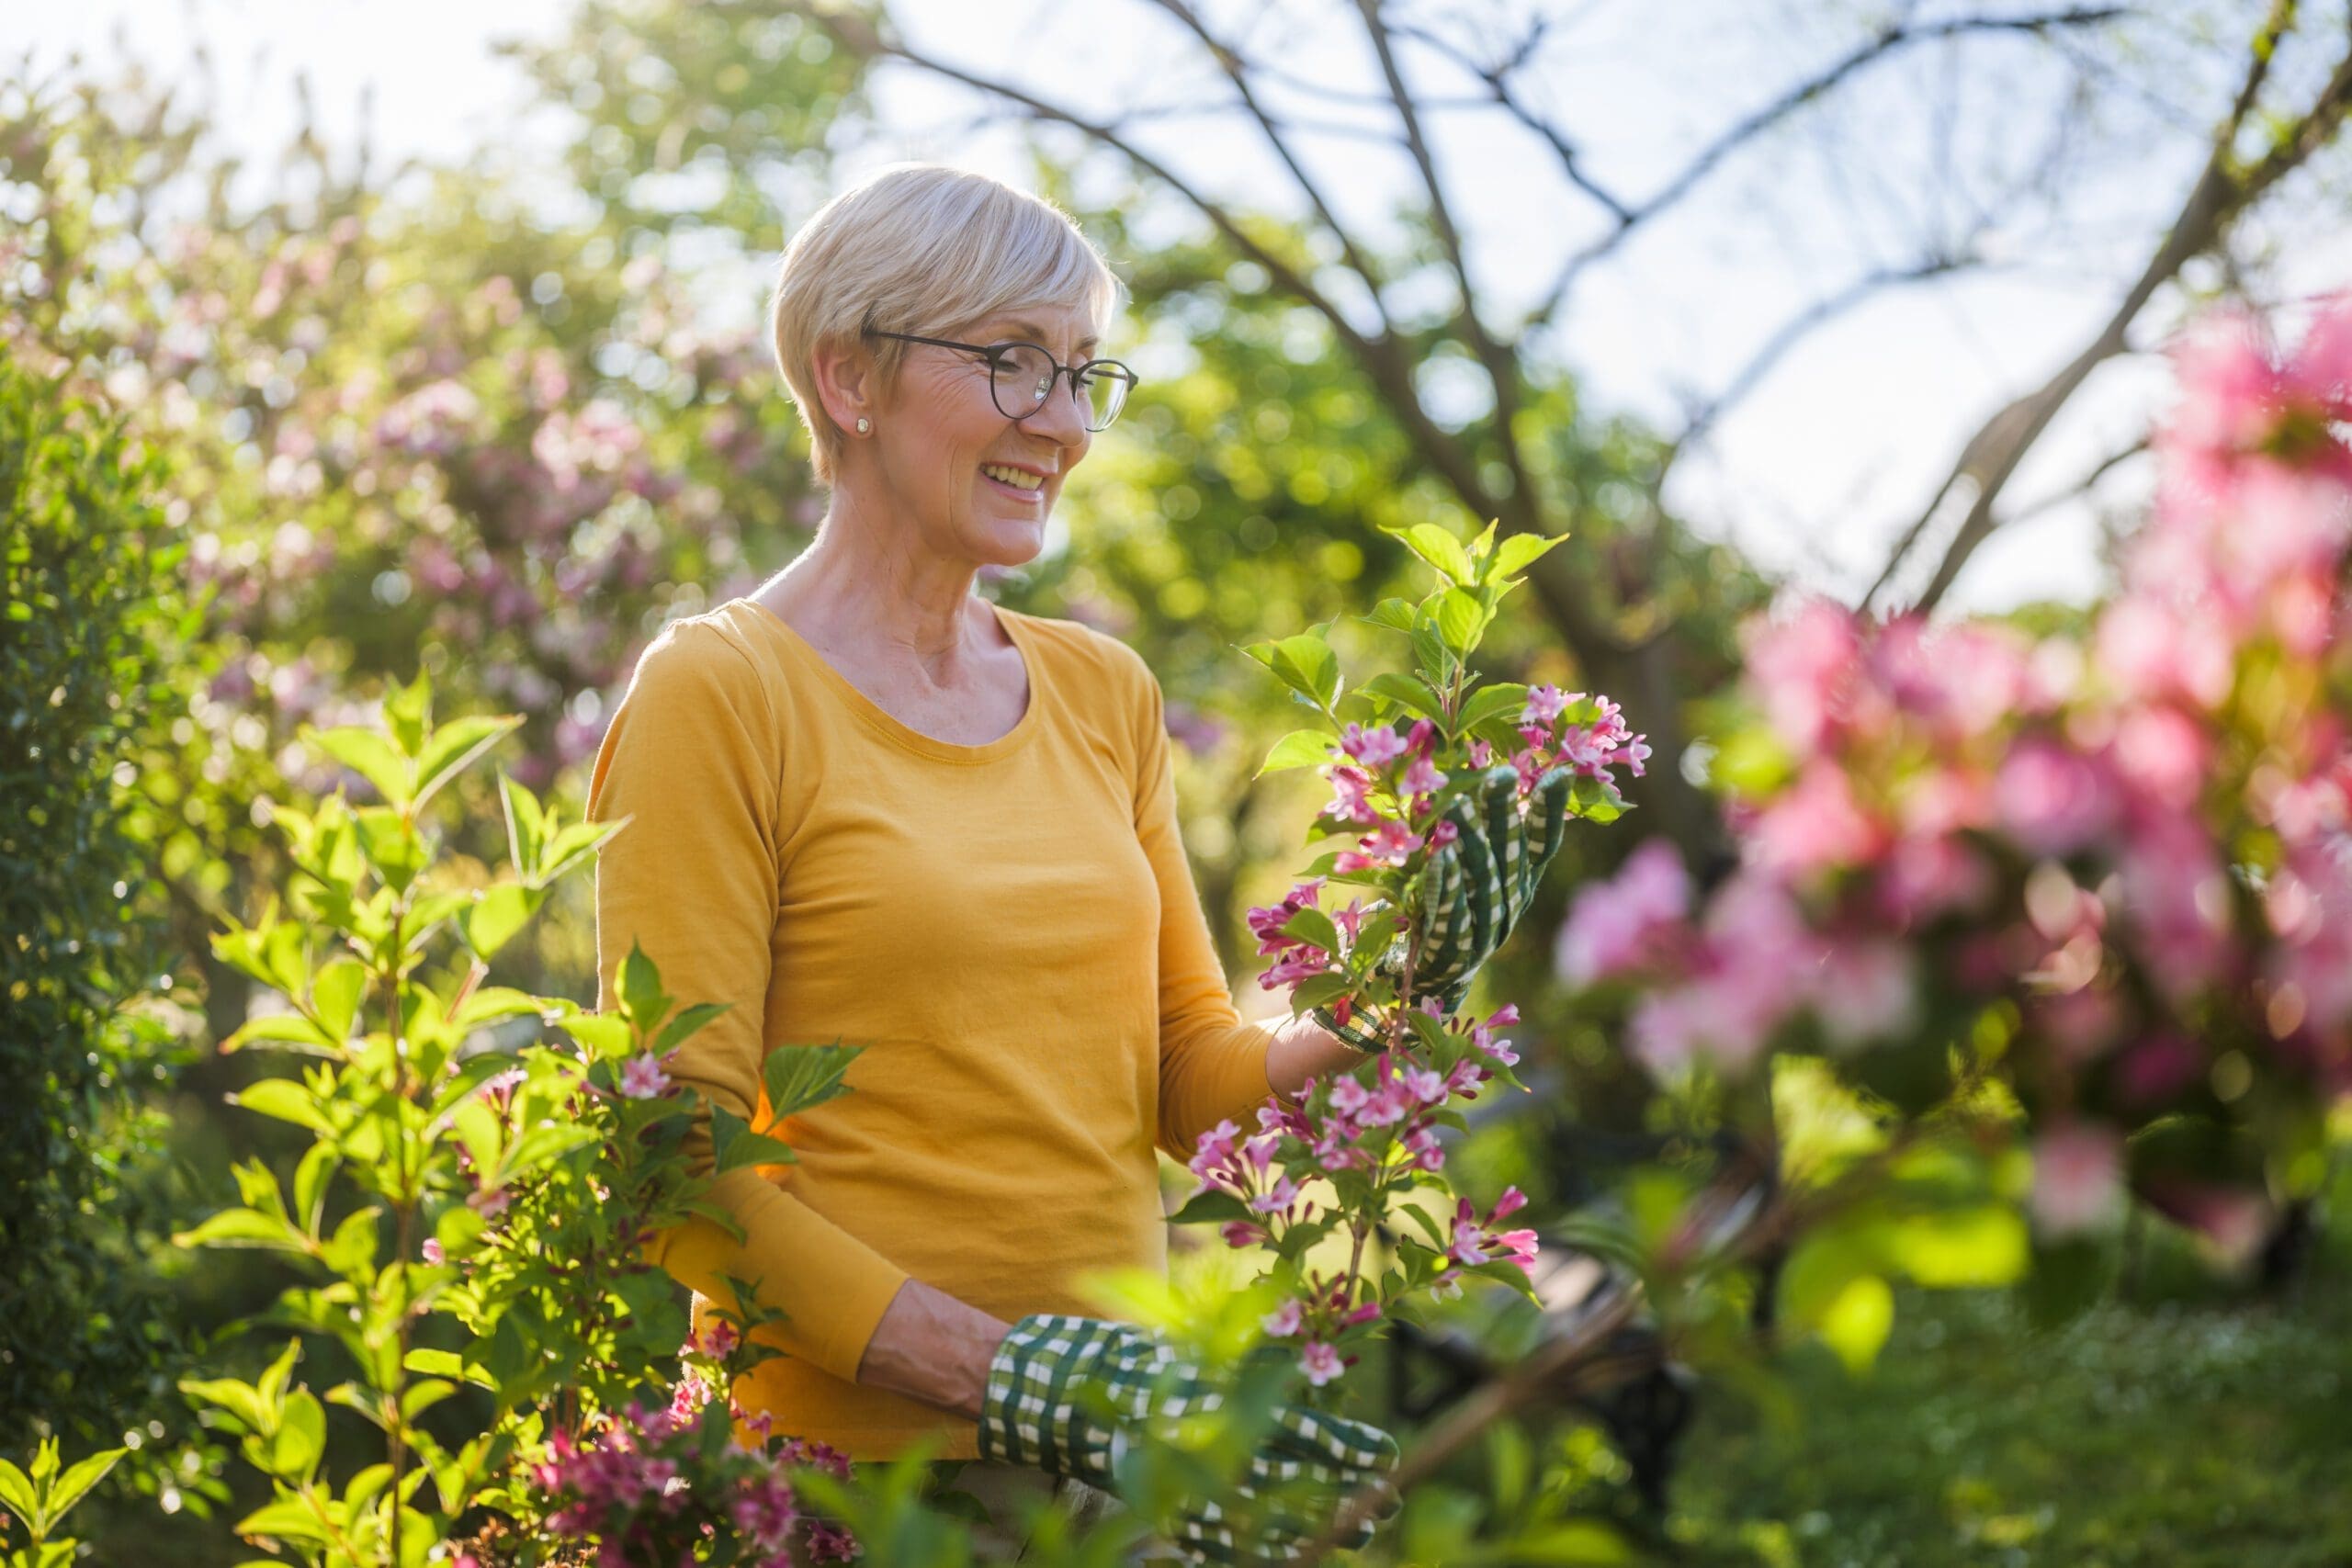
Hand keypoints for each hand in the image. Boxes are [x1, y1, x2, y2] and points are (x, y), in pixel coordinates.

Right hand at [977, 1313, 1398, 1563]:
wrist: (1061, 1395)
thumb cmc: (1133, 1363)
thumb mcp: (1194, 1354)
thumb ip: (1244, 1368)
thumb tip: (1302, 1371)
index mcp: (1223, 1404)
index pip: (1300, 1431)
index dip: (1346, 1447)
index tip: (1384, 1454)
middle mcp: (1212, 1449)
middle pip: (1295, 1482)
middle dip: (1344, 1494)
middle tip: (1386, 1503)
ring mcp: (1190, 1487)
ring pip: (1268, 1519)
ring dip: (1317, 1527)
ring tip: (1359, 1533)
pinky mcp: (1169, 1513)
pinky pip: (1224, 1541)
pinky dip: (1262, 1548)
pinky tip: (1290, 1552)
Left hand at [1312, 761, 1575, 1052]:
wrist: (1427, 981)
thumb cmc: (1451, 913)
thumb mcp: (1474, 875)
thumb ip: (1484, 839)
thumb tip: (1488, 778)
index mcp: (1520, 889)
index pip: (1541, 847)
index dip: (1551, 814)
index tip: (1560, 774)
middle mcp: (1509, 910)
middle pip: (1511, 858)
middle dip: (1506, 814)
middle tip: (1501, 774)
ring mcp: (1485, 935)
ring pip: (1483, 884)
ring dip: (1474, 844)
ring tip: (1463, 806)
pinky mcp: (1453, 955)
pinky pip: (1452, 917)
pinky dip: (1447, 888)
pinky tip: (1440, 859)